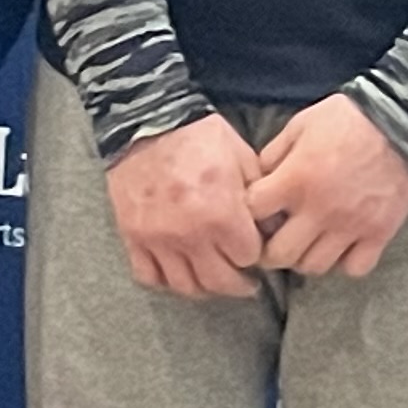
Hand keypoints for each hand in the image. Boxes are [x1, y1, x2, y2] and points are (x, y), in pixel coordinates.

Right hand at [105, 115, 267, 298]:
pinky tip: (178, 270)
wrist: (147, 120)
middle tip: (244, 280)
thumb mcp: (242, 157)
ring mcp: (158, 238)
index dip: (255, 253)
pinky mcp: (133, 236)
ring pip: (186, 286)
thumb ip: (260, 196)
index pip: (248, 258)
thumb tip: (274, 227)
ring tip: (213, 278)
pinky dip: (165, 279)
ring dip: (205, 287)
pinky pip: (150, 276)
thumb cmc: (199, 136)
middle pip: (220, 282)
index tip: (255, 249)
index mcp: (221, 213)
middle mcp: (190, 233)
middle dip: (237, 283)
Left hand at [247, 94, 407, 279]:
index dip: (249, 213)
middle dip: (270, 250)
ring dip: (304, 258)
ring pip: (314, 267)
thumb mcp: (301, 124)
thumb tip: (258, 178)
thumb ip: (274, 153)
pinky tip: (341, 246)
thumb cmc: (348, 119)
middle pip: (279, 255)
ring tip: (307, 243)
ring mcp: (351, 225)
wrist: (403, 121)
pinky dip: (344, 262)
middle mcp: (320, 209)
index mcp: (296, 179)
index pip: (253, 213)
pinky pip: (354, 268)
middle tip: (275, 240)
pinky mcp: (379, 233)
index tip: (257, 210)